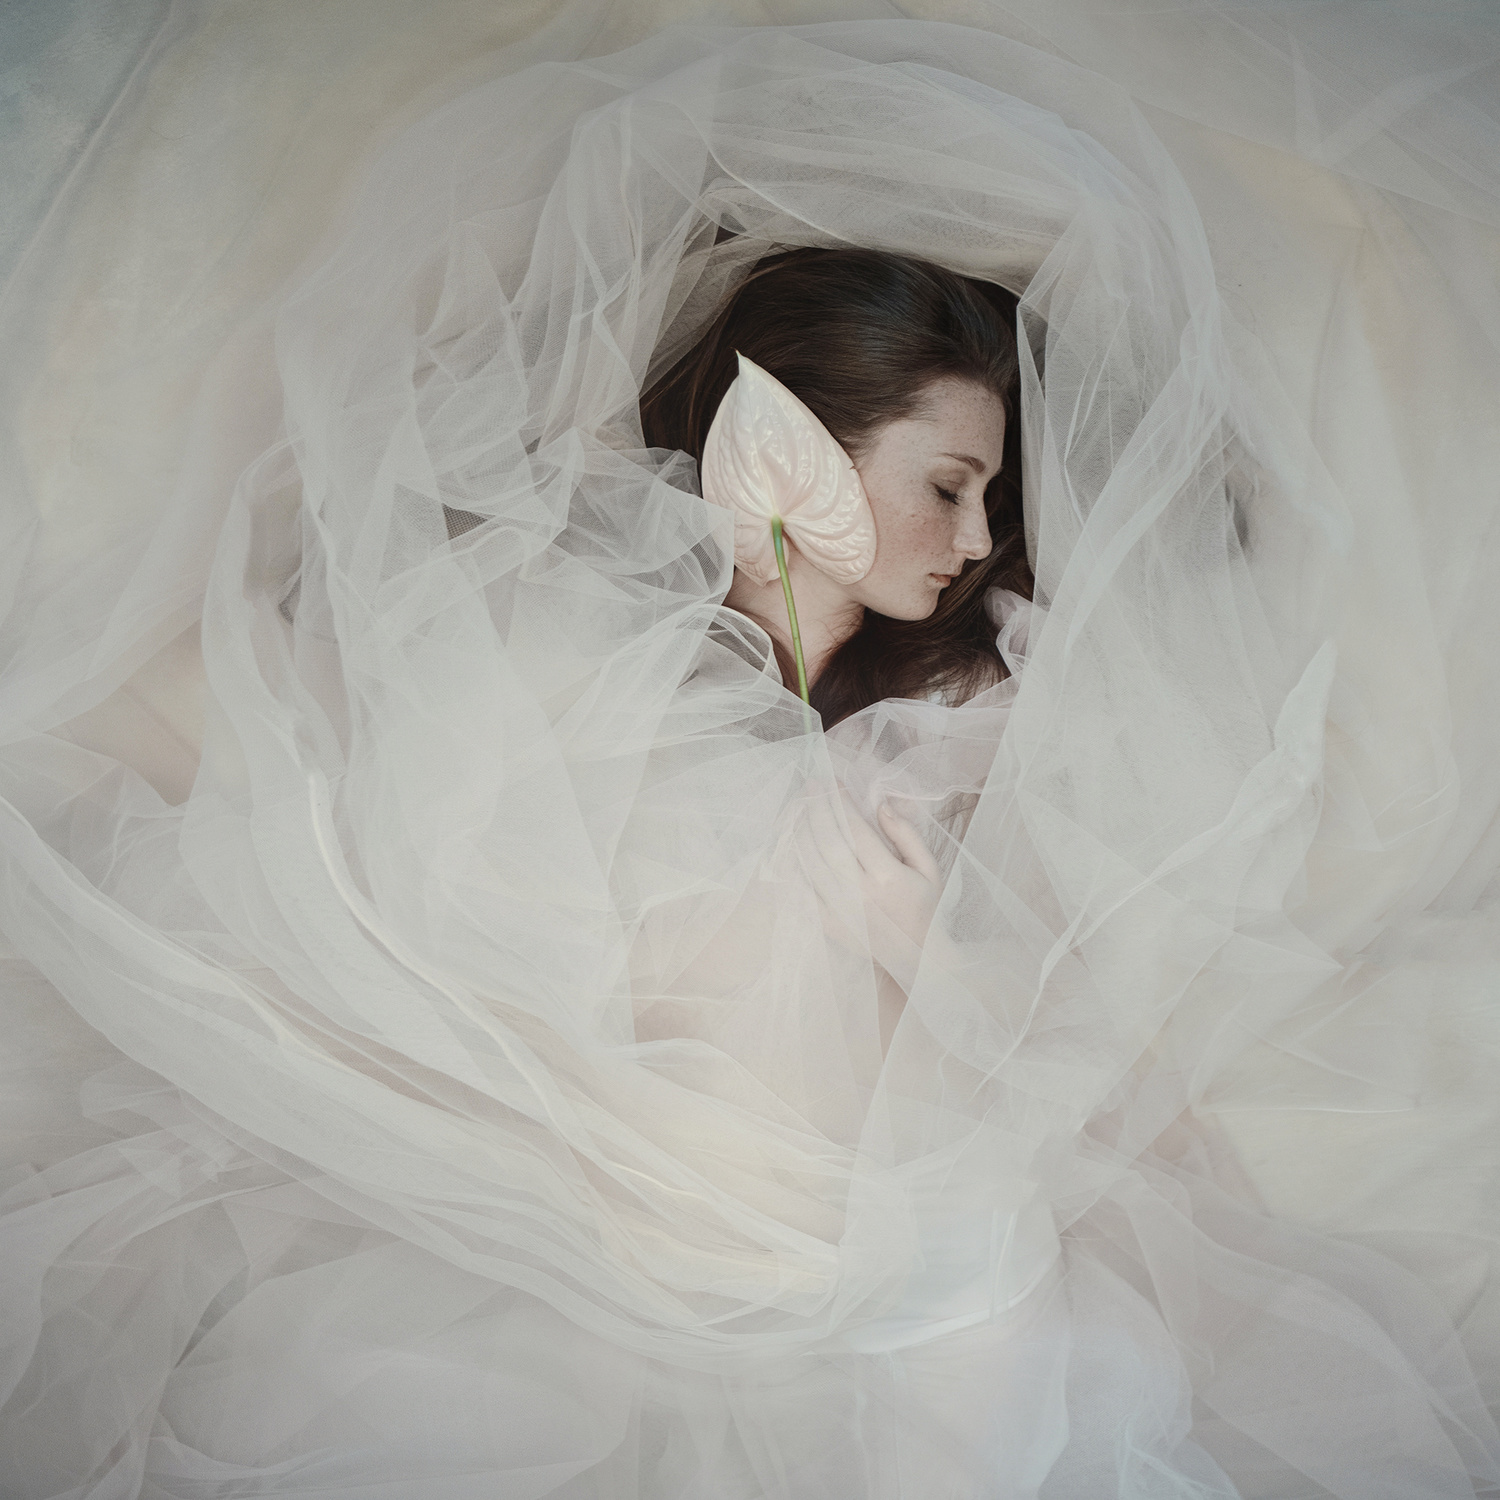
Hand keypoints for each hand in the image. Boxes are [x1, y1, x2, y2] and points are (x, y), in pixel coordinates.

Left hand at [801, 788, 942, 967]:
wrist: (919, 956)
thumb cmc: (925, 908)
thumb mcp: (929, 868)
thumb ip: (907, 834)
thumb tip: (882, 805)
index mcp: (888, 876)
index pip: (855, 828)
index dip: (841, 801)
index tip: (834, 782)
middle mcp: (860, 892)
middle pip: (827, 840)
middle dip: (816, 807)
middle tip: (811, 785)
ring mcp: (841, 909)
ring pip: (810, 861)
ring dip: (801, 830)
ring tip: (800, 808)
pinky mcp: (828, 924)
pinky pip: (803, 888)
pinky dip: (794, 863)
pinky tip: (792, 843)